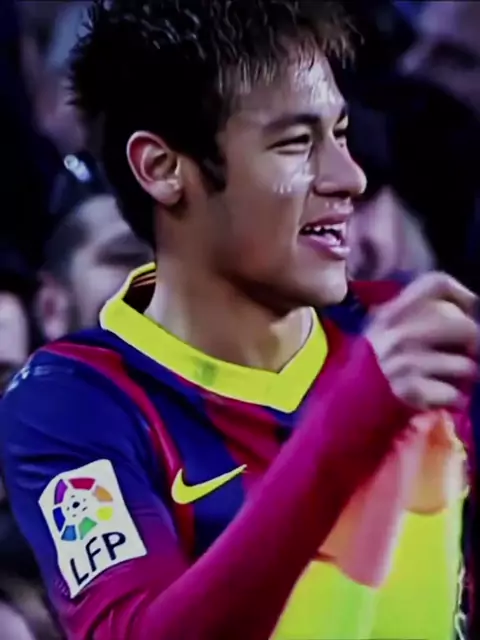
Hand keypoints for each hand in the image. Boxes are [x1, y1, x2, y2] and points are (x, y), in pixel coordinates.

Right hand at [365, 272, 478, 411]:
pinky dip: (452, 399)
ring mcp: (405, 362)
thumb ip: (411, 314)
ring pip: (464, 364)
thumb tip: (461, 305)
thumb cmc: (373, 363)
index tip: (468, 308)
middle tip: (467, 351)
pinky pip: (454, 393)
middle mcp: (399, 333)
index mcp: (392, 313)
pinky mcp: (410, 390)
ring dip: (462, 375)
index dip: (460, 293)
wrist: (349, 401)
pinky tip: (439, 397)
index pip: (435, 283)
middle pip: (463, 325)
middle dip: (472, 342)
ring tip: (449, 378)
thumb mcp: (382, 330)